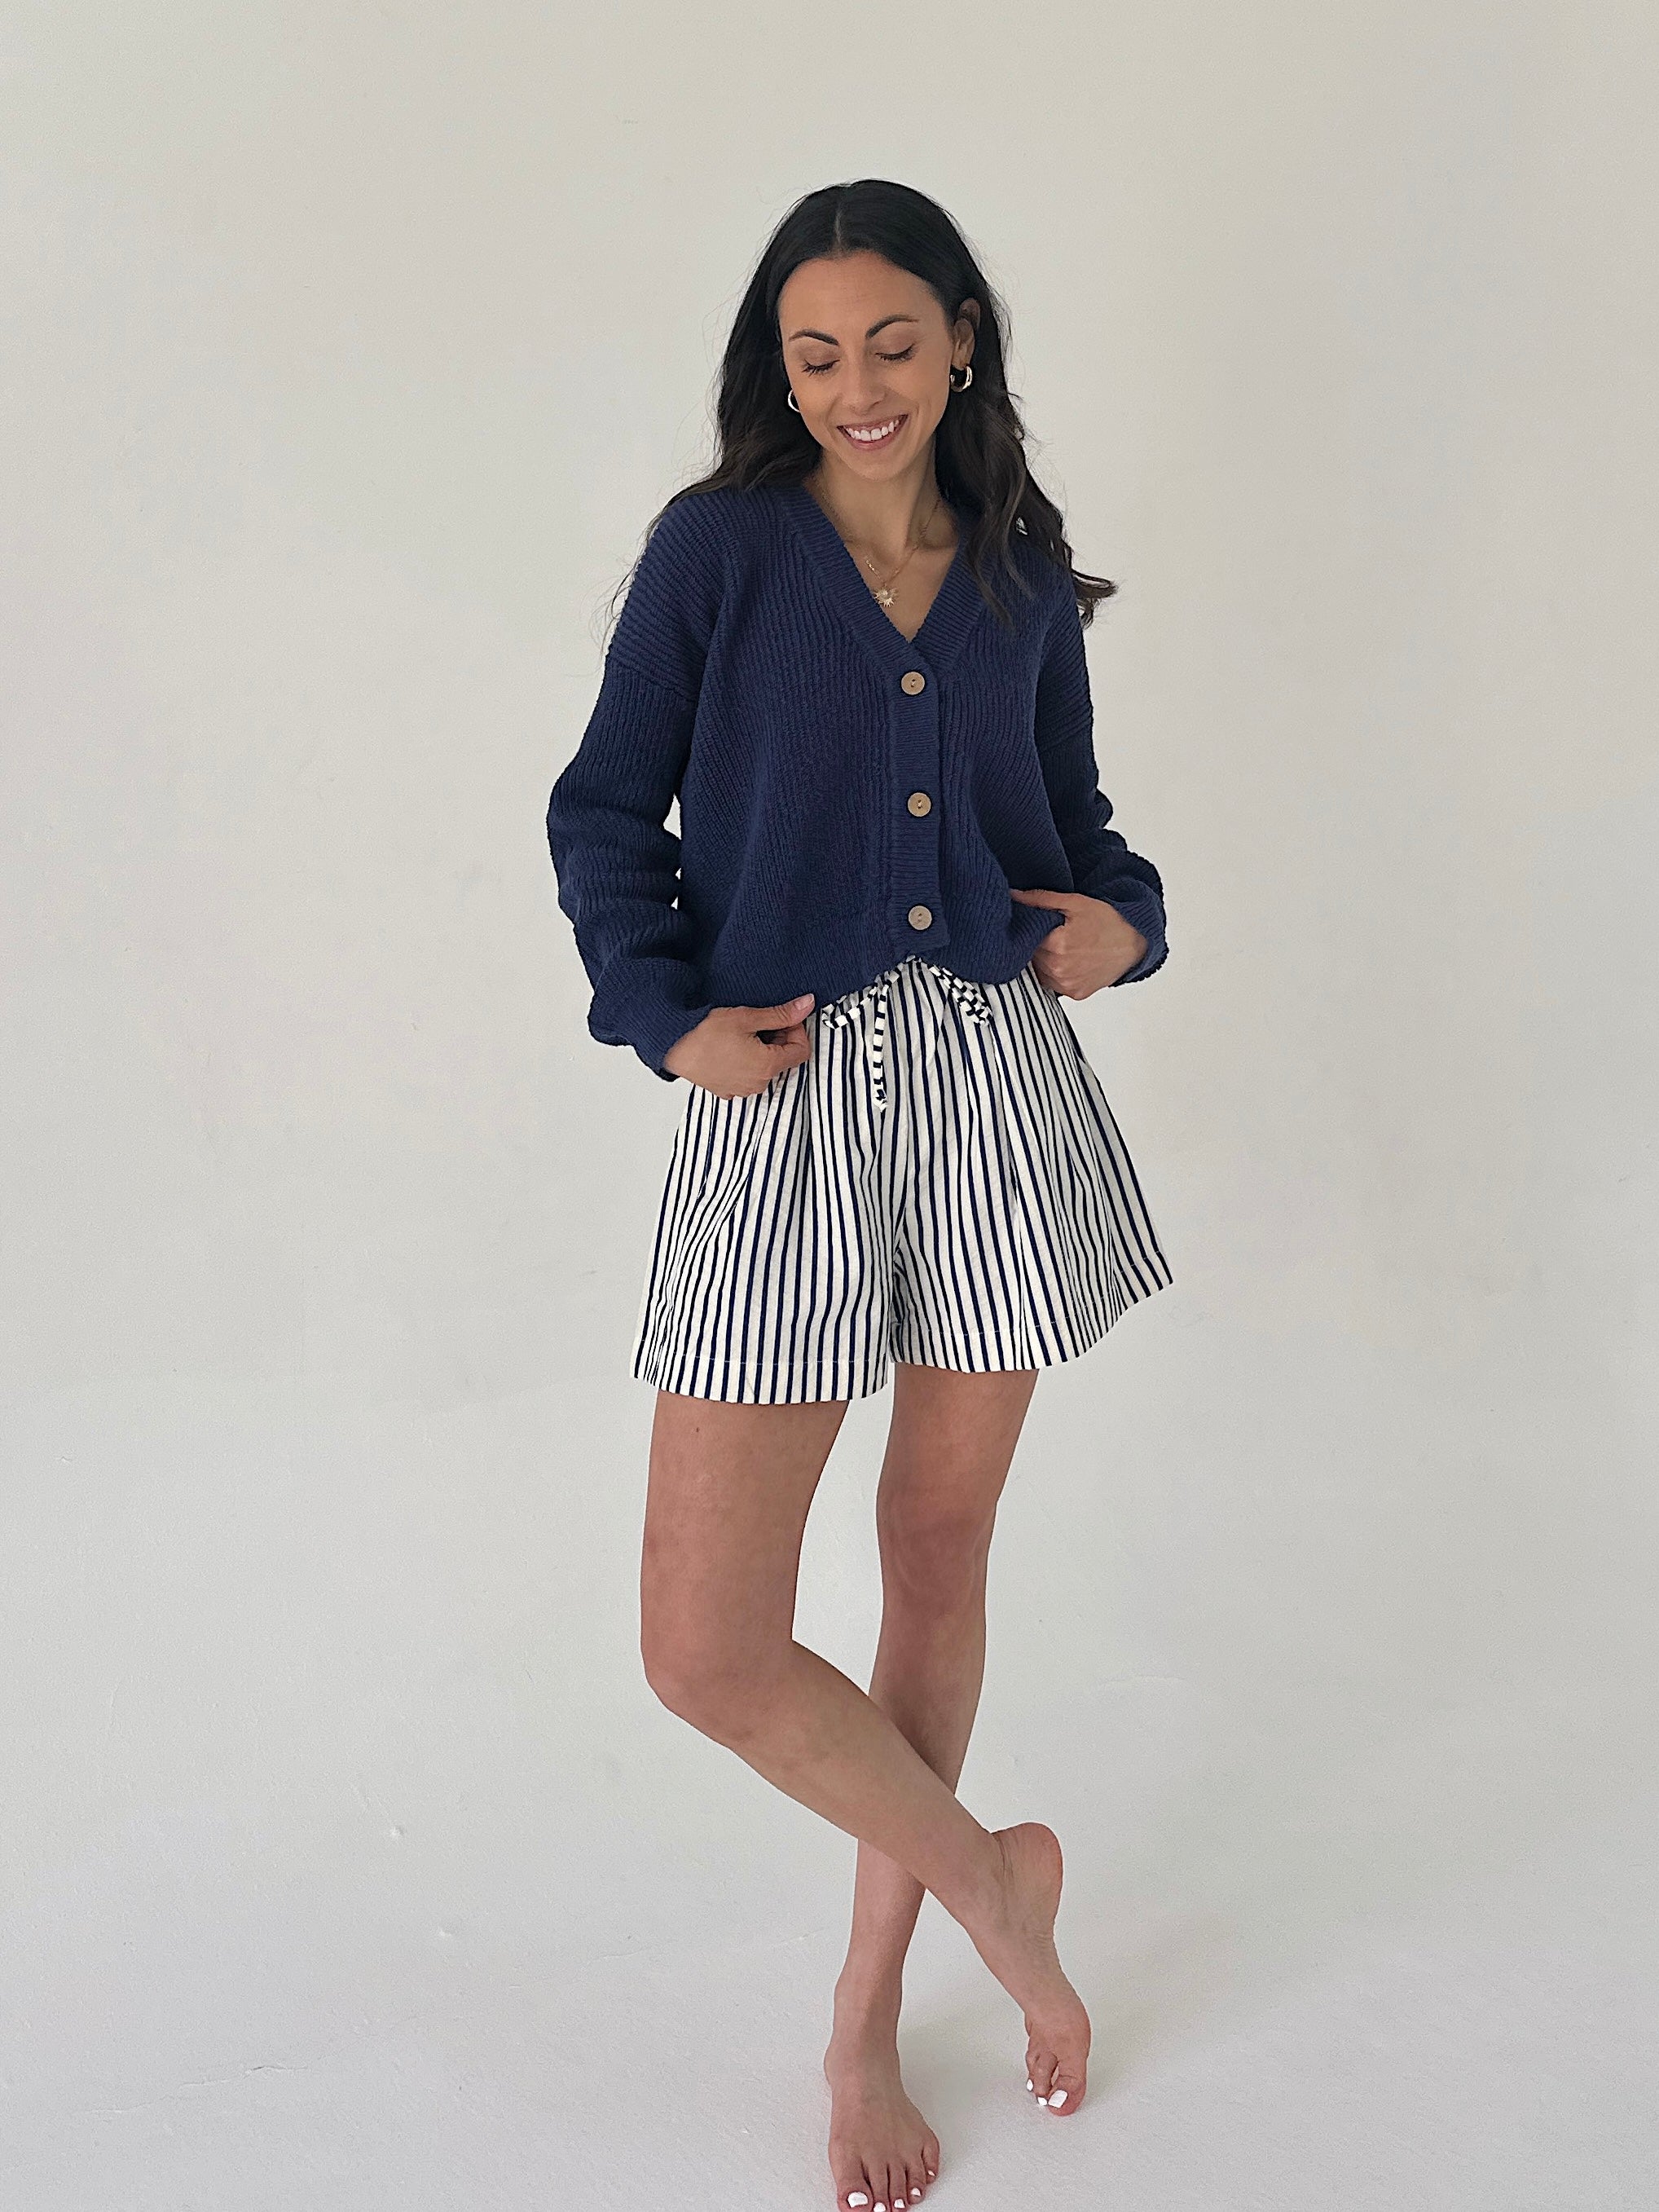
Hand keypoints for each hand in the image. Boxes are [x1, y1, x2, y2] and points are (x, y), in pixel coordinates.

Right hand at [662, 992, 815, 1096]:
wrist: (672, 1045)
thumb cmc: (704, 1032)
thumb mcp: (748, 1017)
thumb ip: (782, 1014)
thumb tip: (806, 1005)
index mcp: (767, 1066)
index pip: (801, 1051)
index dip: (796, 1031)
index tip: (783, 1018)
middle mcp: (758, 1083)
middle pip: (784, 1060)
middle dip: (779, 1039)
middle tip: (761, 1022)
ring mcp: (742, 1089)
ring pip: (766, 1068)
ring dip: (762, 1050)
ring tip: (743, 1033)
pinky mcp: (727, 1090)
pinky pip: (747, 1076)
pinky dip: (747, 1061)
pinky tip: (732, 1047)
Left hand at [1009, 887, 1147, 997]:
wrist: (1135, 943)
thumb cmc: (1109, 921)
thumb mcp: (1075, 902)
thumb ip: (1040, 900)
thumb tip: (1014, 896)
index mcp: (1057, 944)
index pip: (1025, 937)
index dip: (1030, 929)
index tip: (1038, 924)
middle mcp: (1059, 968)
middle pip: (1030, 955)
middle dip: (1036, 944)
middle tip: (1053, 934)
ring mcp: (1067, 984)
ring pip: (1039, 971)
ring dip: (1044, 960)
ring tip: (1062, 947)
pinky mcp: (1075, 994)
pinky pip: (1053, 984)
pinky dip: (1055, 973)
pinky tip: (1069, 961)